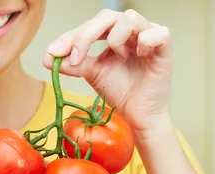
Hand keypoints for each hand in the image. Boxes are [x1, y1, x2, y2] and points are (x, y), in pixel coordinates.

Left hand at [42, 8, 173, 136]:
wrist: (139, 117)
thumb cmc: (121, 93)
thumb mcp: (93, 75)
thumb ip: (74, 63)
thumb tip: (48, 57)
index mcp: (115, 33)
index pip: (91, 25)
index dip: (72, 36)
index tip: (54, 53)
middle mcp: (133, 31)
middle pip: (107, 16)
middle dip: (86, 35)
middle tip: (76, 56)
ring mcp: (150, 37)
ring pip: (130, 18)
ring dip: (116, 38)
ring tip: (120, 58)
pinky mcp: (165, 49)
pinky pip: (158, 33)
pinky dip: (144, 41)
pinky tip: (138, 55)